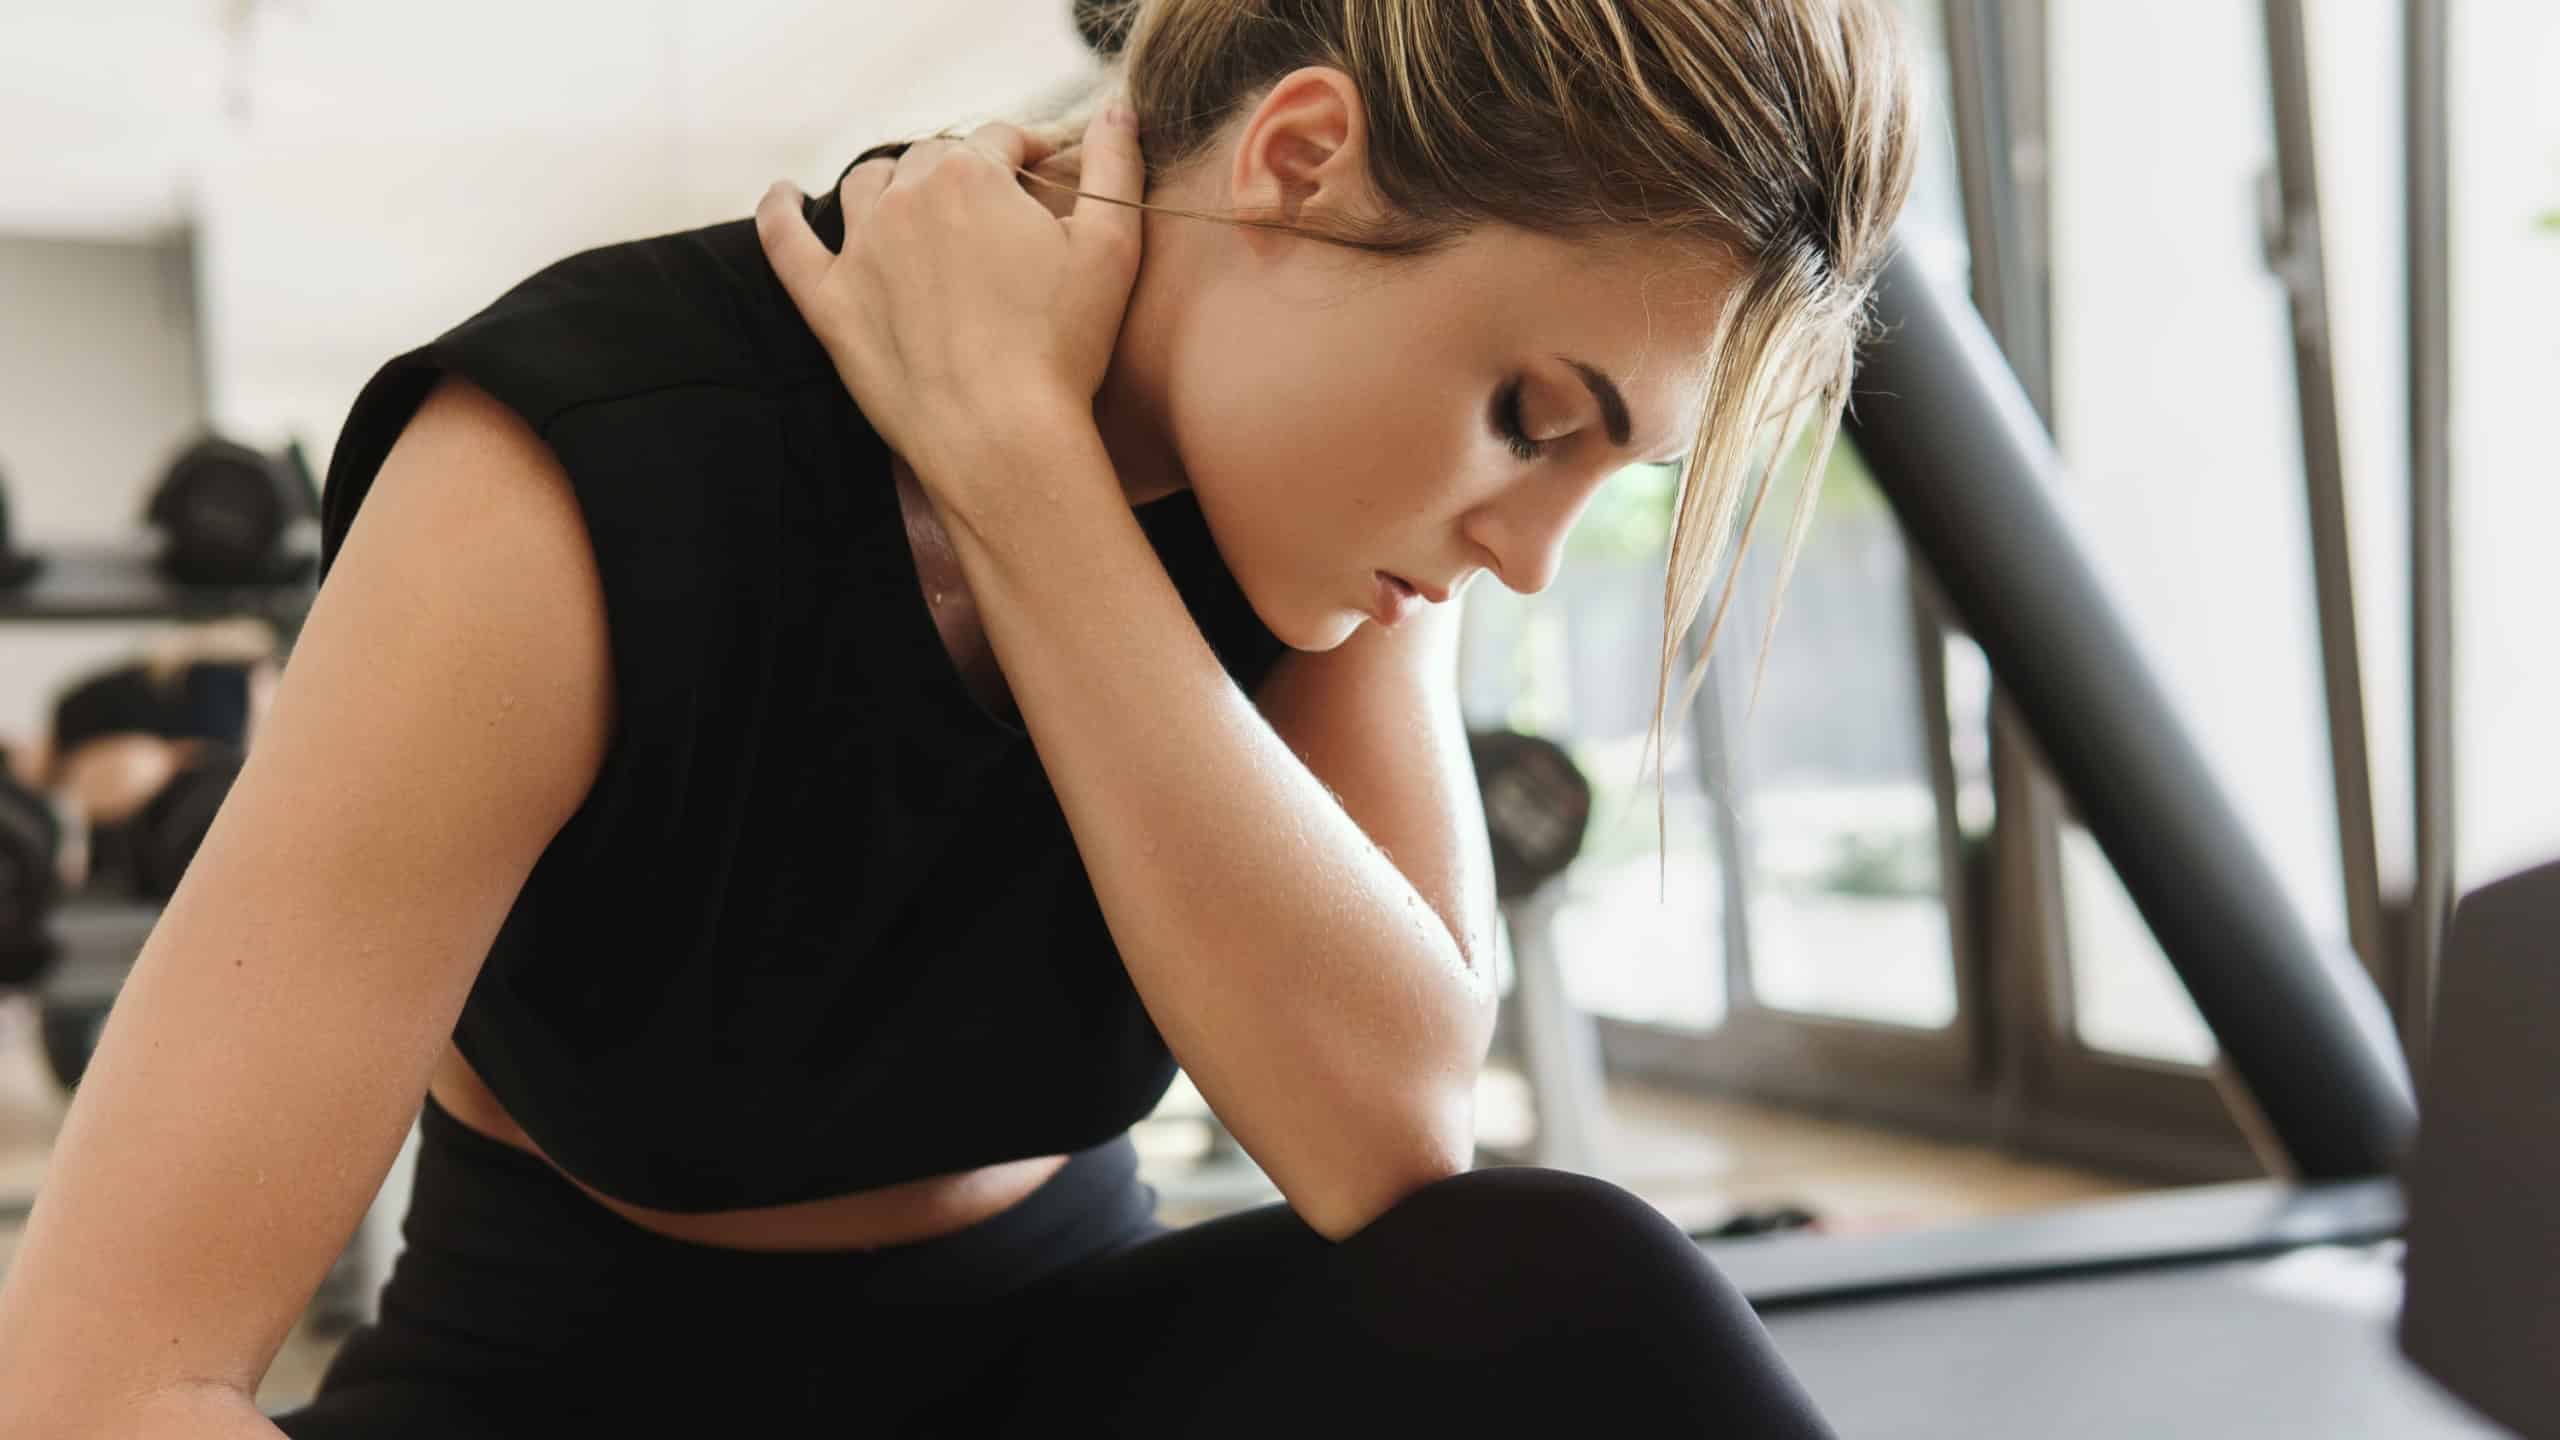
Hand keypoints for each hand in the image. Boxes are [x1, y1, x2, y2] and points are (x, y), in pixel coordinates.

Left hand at [755, 104, 1144, 523]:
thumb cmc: (1063, 346)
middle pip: (932, 160)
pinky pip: (786, 241)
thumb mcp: (1113, 247)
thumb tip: (1115, 111)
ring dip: (891, 183)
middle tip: (992, 208)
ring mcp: (861, 250)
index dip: (1027, 151)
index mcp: (972, 175)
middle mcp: (906, 198)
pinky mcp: (830, 304)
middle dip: (964, 172)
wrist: (1000, 437)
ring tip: (912, 201)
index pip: (1000, 138)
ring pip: (866, 187)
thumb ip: (1115, 167)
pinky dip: (780, 211)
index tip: (1045, 173)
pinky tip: (784, 195)